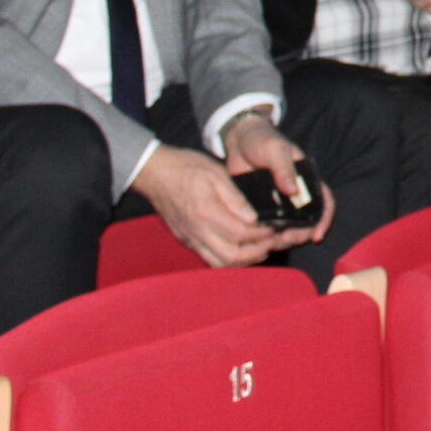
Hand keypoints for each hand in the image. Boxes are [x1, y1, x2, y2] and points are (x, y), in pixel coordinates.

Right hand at [133, 144, 282, 267]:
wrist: (154, 173)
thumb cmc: (185, 168)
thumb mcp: (215, 173)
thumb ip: (235, 197)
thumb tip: (253, 217)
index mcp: (206, 212)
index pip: (241, 234)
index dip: (262, 234)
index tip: (276, 228)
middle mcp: (197, 230)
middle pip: (231, 256)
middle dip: (256, 253)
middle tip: (272, 242)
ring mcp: (190, 238)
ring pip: (220, 263)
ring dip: (243, 260)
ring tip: (260, 249)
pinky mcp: (186, 239)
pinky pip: (209, 258)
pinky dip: (228, 258)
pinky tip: (240, 248)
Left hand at [223, 111, 334, 247]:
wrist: (237, 139)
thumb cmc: (262, 140)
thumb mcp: (275, 150)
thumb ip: (284, 168)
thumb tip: (293, 191)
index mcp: (306, 178)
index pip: (324, 201)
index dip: (324, 219)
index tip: (316, 235)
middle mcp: (296, 193)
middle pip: (307, 220)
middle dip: (301, 233)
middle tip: (287, 239)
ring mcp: (279, 201)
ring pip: (289, 226)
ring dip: (285, 237)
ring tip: (274, 242)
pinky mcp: (262, 207)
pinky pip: (268, 225)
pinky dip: (267, 235)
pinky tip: (261, 240)